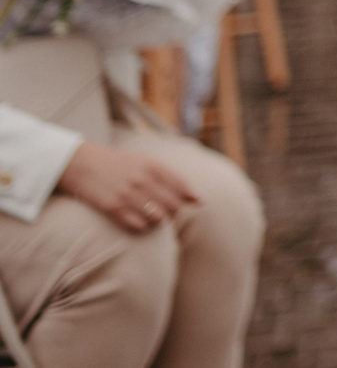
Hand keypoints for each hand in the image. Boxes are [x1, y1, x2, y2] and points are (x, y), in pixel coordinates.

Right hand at [58, 141, 194, 233]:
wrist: (82, 163)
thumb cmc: (118, 164)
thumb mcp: (146, 163)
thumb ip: (172, 179)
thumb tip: (199, 200)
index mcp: (153, 166)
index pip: (182, 187)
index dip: (187, 198)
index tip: (187, 203)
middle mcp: (143, 179)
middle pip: (173, 206)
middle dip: (173, 212)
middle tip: (164, 210)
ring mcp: (128, 193)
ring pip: (158, 218)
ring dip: (157, 221)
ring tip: (150, 216)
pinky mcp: (113, 207)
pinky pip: (138, 225)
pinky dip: (142, 227)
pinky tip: (137, 222)